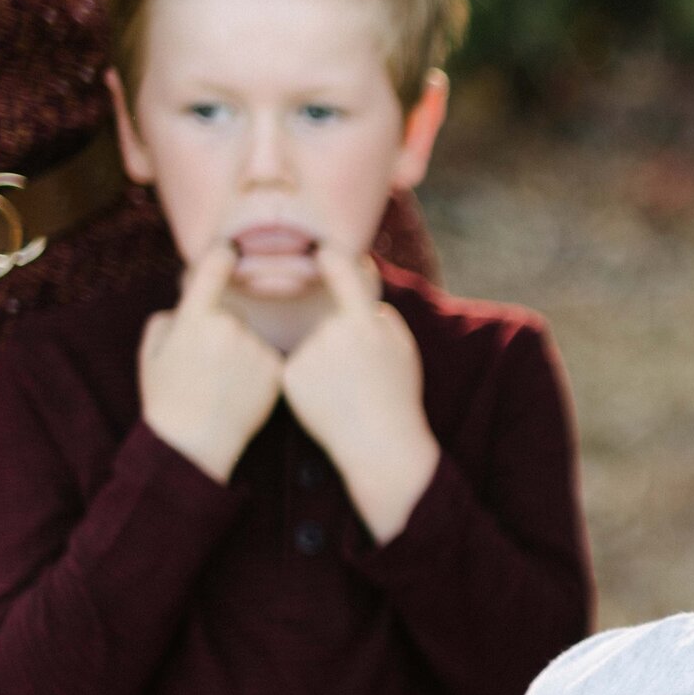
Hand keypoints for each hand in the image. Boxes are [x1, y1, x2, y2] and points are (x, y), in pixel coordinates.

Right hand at [138, 243, 285, 483]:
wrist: (194, 443)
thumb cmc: (166, 397)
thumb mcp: (152, 352)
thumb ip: (169, 319)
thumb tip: (188, 303)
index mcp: (194, 318)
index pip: (213, 270)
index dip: (222, 254)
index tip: (231, 247)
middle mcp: (229, 327)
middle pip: (232, 313)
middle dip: (223, 329)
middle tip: (206, 365)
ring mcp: (256, 347)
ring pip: (251, 336)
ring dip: (242, 350)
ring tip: (223, 383)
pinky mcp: (276, 368)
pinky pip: (267, 356)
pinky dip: (258, 368)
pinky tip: (241, 391)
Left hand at [281, 250, 439, 542]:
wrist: (378, 445)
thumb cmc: (397, 398)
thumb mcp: (404, 351)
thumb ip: (382, 318)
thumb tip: (360, 300)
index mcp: (366, 324)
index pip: (344, 275)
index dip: (331, 257)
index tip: (320, 248)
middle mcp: (334, 334)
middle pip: (330, 321)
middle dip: (341, 342)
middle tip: (360, 377)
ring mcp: (309, 354)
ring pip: (312, 344)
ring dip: (324, 362)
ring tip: (345, 393)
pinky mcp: (289, 375)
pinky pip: (296, 365)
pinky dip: (308, 380)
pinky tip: (326, 401)